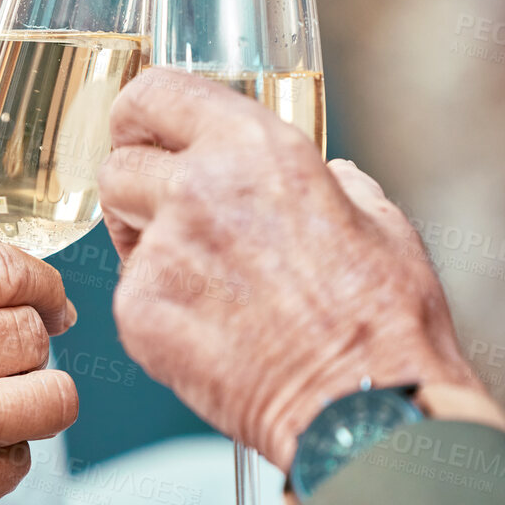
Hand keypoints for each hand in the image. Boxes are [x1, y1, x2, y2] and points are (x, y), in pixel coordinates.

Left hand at [99, 68, 504, 473]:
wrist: (364, 411)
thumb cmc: (384, 323)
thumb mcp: (378, 220)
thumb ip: (332, 182)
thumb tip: (326, 176)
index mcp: (256, 150)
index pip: (155, 93)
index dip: (141, 114)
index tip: (143, 133)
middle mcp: (199, 189)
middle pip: (120, 163)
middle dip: (138, 186)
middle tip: (169, 217)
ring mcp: (163, 253)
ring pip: (120, 233)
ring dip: (145, 246)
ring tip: (202, 282)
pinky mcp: (141, 314)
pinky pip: (129, 295)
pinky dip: (158, 311)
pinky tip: (211, 332)